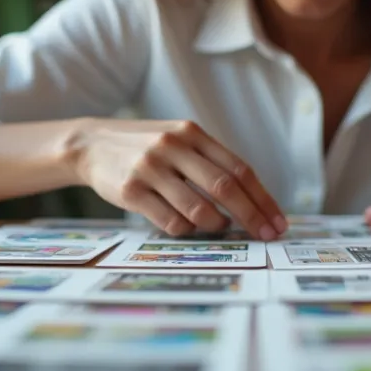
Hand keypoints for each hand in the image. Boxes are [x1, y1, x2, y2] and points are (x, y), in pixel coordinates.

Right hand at [70, 118, 287, 239]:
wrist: (92, 144)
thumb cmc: (146, 148)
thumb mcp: (179, 140)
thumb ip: (210, 161)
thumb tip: (253, 200)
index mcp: (192, 134)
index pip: (239, 169)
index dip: (263, 198)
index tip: (278, 222)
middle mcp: (173, 147)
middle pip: (224, 188)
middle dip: (251, 217)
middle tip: (266, 236)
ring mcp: (150, 169)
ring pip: (198, 210)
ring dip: (216, 226)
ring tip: (218, 226)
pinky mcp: (130, 192)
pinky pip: (170, 222)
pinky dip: (185, 230)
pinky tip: (186, 225)